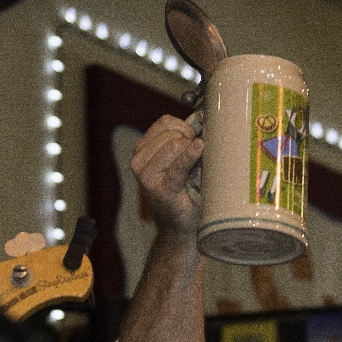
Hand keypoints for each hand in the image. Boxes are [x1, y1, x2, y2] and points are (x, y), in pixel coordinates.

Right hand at [130, 115, 204, 238]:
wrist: (181, 226)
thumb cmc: (185, 191)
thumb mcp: (180, 159)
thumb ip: (186, 138)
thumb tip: (203, 116)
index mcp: (141, 151)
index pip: (165, 122)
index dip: (186, 127)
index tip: (195, 141)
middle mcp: (138, 162)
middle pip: (172, 133)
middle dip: (190, 141)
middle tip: (197, 160)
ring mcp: (147, 176)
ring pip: (175, 144)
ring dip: (193, 152)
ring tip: (195, 170)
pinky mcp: (161, 189)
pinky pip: (179, 165)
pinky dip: (191, 155)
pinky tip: (199, 148)